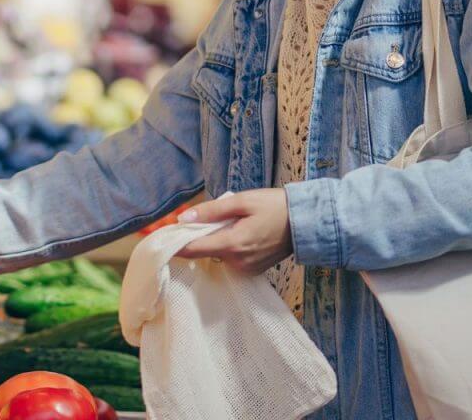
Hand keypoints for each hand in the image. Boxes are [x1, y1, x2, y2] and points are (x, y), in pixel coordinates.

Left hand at [174, 188, 292, 273]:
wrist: (307, 222)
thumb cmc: (275, 206)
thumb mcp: (241, 201)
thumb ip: (211, 211)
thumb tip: (184, 218)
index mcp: (233, 244)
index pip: (193, 249)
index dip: (176, 243)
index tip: (164, 235)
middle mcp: (238, 262)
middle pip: (204, 251)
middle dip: (200, 235)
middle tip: (208, 216)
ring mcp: (246, 269)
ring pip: (217, 255)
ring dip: (215, 240)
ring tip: (233, 222)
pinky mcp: (253, 271)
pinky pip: (230, 259)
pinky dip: (228, 247)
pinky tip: (241, 233)